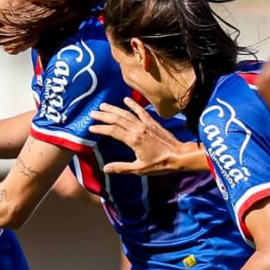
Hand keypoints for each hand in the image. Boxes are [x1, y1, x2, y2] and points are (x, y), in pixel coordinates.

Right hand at [90, 98, 206, 174]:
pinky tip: (125, 100)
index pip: (112, 131)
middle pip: (117, 119)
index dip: (101, 128)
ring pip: (126, 114)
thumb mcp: (139, 169)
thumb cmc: (160, 164)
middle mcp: (138, 129)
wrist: (179, 155)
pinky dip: (133, 105)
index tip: (91, 128)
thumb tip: (105, 168)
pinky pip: (141, 111)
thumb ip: (121, 167)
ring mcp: (145, 124)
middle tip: (92, 113)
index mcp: (133, 140)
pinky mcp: (152, 123)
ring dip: (114, 109)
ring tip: (103, 106)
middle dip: (104, 116)